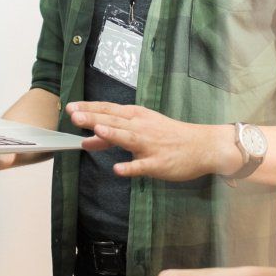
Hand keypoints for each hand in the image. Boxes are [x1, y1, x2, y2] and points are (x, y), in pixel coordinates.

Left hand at [66, 101, 237, 180]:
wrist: (203, 146)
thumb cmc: (169, 136)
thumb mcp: (141, 129)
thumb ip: (112, 135)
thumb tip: (86, 139)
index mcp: (136, 117)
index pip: (109, 110)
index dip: (90, 108)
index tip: (71, 107)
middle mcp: (141, 128)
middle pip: (115, 121)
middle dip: (94, 117)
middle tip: (74, 114)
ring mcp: (150, 145)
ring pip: (128, 138)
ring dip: (112, 134)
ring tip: (96, 130)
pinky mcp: (158, 163)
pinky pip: (142, 166)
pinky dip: (131, 167)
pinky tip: (118, 169)